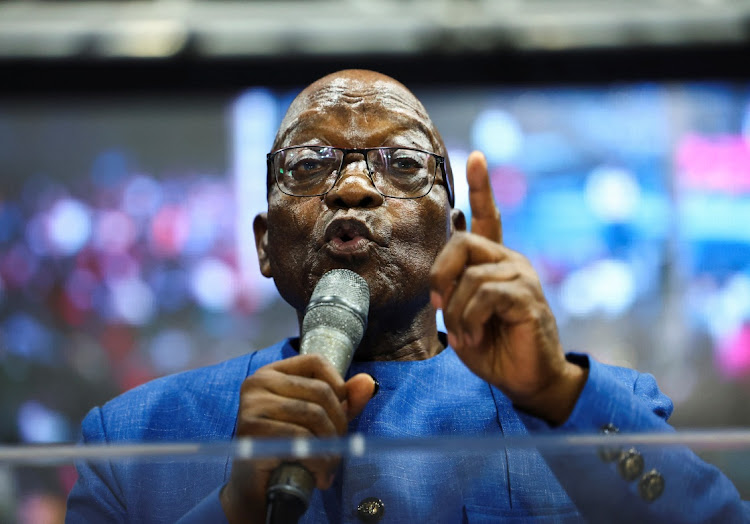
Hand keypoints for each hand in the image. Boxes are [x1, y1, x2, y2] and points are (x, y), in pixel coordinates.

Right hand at [221, 354, 375, 523]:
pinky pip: (300, 437)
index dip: (338, 384)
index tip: (342, 412)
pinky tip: (318, 474)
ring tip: (329, 465)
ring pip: (314, 414)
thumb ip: (345, 400)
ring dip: (330, 446)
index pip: (315, 362)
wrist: (258, 491)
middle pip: (320, 390)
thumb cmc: (288, 451)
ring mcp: (251, 403)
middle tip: (338, 450)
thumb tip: (368, 382)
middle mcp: (258, 382)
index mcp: (272, 373)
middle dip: (338, 424)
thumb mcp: (321, 420)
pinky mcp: (250, 428)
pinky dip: (318, 458)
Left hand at [430, 151, 585, 424]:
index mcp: (494, 263)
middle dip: (440, 274)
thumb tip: (438, 283)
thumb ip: (451, 293)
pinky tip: (476, 335)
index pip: (488, 217)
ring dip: (456, 311)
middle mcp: (510, 261)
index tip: (476, 156)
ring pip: (471, 275)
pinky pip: (485, 294)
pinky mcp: (527, 297)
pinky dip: (471, 319)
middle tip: (440, 306)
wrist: (525, 380)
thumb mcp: (461, 318)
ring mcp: (522, 276)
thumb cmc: (493, 348)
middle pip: (462, 241)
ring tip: (465, 334)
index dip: (480, 187)